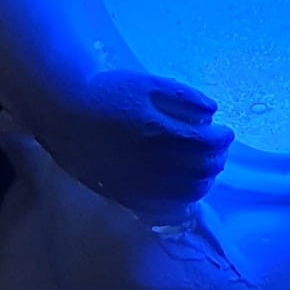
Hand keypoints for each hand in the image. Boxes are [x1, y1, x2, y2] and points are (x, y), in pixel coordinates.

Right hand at [50, 71, 232, 221]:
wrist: (64, 114)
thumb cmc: (107, 94)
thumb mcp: (148, 84)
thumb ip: (184, 97)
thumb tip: (213, 112)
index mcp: (160, 134)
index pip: (208, 145)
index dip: (223, 139)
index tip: (225, 131)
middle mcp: (154, 165)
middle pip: (203, 171)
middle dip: (217, 159)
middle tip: (218, 148)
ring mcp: (141, 185)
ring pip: (189, 193)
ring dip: (204, 179)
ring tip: (204, 166)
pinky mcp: (128, 196)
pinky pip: (167, 205)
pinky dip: (183, 196)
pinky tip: (182, 183)